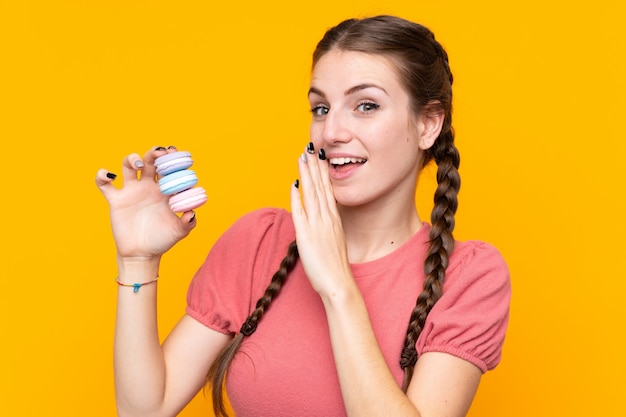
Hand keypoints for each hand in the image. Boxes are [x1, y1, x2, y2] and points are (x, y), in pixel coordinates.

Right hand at [95, 146, 196, 259]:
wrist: (141, 254)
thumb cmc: (162, 241)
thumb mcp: (178, 232)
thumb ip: (187, 222)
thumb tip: (191, 212)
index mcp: (166, 191)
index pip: (170, 169)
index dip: (174, 159)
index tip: (178, 155)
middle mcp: (149, 187)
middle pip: (150, 161)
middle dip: (155, 153)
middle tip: (161, 153)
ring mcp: (132, 192)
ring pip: (128, 165)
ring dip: (132, 158)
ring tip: (138, 164)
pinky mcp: (116, 200)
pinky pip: (104, 184)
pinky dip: (102, 175)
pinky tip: (109, 176)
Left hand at [290, 144, 352, 295]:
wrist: (338, 283)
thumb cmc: (335, 267)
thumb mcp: (334, 241)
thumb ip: (327, 227)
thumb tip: (320, 218)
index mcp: (334, 219)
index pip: (328, 189)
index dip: (321, 172)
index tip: (318, 157)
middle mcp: (327, 218)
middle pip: (320, 186)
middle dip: (314, 166)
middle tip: (310, 148)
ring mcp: (317, 225)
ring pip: (312, 193)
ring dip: (306, 174)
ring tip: (302, 157)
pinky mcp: (306, 235)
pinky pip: (301, 211)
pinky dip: (297, 197)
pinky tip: (294, 184)